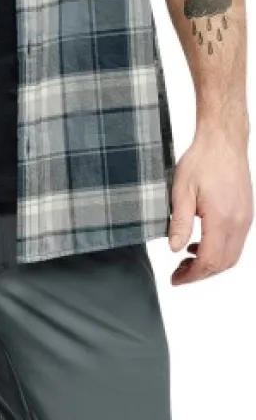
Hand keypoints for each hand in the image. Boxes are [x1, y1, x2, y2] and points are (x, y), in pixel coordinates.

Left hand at [168, 125, 253, 284]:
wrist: (223, 140)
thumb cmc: (202, 160)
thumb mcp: (181, 190)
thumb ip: (179, 222)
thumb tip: (173, 248)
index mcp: (222, 219)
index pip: (209, 261)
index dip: (191, 275)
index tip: (176, 279)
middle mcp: (238, 222)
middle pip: (223, 264)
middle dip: (201, 274)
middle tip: (179, 273)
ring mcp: (245, 218)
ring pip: (232, 256)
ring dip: (211, 263)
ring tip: (187, 260)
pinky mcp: (246, 213)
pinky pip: (236, 242)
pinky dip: (220, 250)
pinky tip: (202, 243)